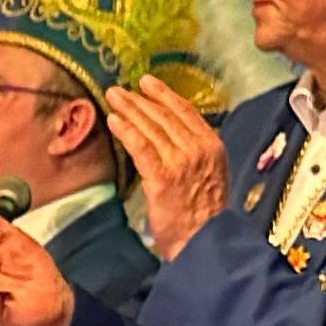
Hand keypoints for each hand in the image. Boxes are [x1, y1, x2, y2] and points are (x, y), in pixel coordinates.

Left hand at [102, 77, 228, 259]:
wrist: (205, 242)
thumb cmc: (204, 217)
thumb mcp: (210, 176)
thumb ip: (196, 155)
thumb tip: (174, 140)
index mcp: (212, 146)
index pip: (186, 112)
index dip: (164, 95)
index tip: (147, 83)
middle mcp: (197, 148)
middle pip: (165, 116)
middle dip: (140, 99)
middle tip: (119, 90)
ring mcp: (180, 161)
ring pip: (151, 128)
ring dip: (129, 110)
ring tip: (112, 98)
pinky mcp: (162, 176)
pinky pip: (141, 146)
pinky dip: (126, 131)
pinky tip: (113, 120)